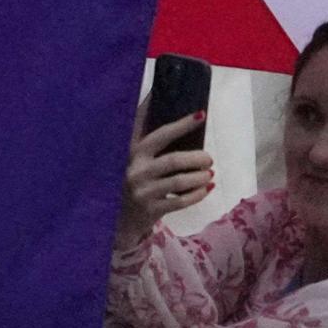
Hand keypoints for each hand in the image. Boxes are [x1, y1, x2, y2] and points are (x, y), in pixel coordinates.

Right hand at [122, 110, 212, 238]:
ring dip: (199, 176)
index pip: (159, 133)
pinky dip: (197, 194)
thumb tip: (167, 107)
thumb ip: (146, 137)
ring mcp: (142, 191)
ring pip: (178, 181)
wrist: (117, 219)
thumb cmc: (131, 181)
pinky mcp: (150, 209)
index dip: (181, 124)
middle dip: (196, 157)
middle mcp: (134, 169)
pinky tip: (206, 189)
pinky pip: (180, 201)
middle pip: (173, 159)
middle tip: (209, 158)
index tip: (201, 114)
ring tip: (209, 173)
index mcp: (131, 151)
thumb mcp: (132, 158)